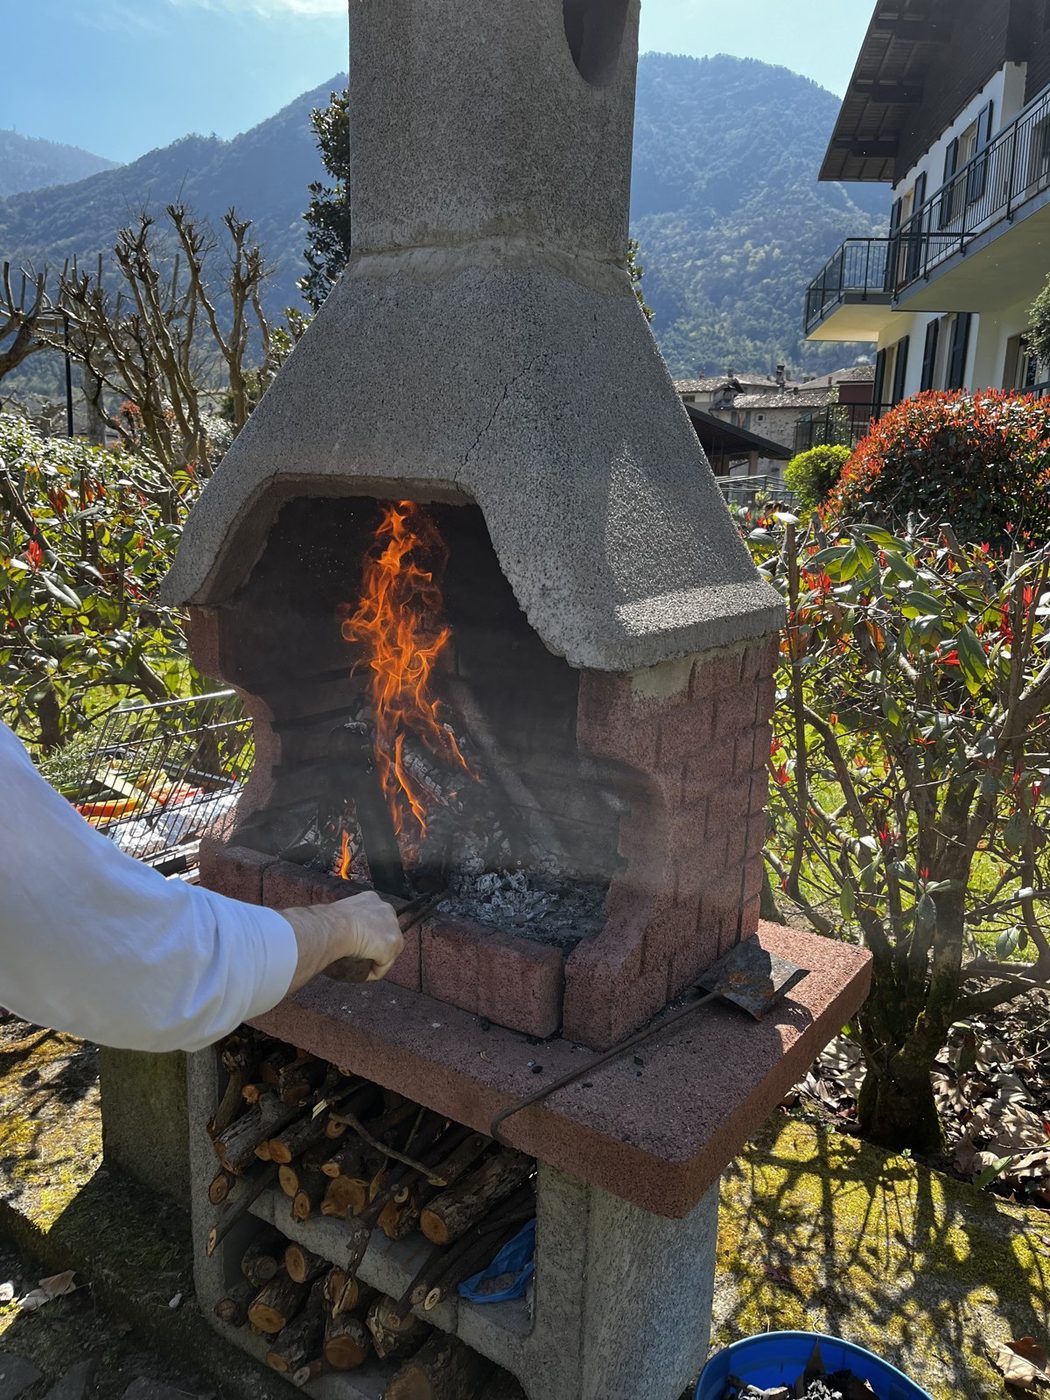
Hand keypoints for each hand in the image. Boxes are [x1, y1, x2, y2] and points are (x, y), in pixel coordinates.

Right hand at [279, 892, 404, 992]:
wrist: (334, 926)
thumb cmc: (326, 921)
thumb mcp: (332, 914)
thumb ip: (334, 920)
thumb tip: (315, 926)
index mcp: (371, 899)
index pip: (375, 919)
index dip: (367, 933)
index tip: (353, 943)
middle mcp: (387, 910)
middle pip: (384, 934)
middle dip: (375, 946)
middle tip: (357, 957)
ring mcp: (392, 927)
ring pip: (386, 951)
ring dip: (375, 960)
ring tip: (359, 968)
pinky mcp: (392, 945)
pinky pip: (383, 966)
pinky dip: (373, 973)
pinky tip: (362, 974)